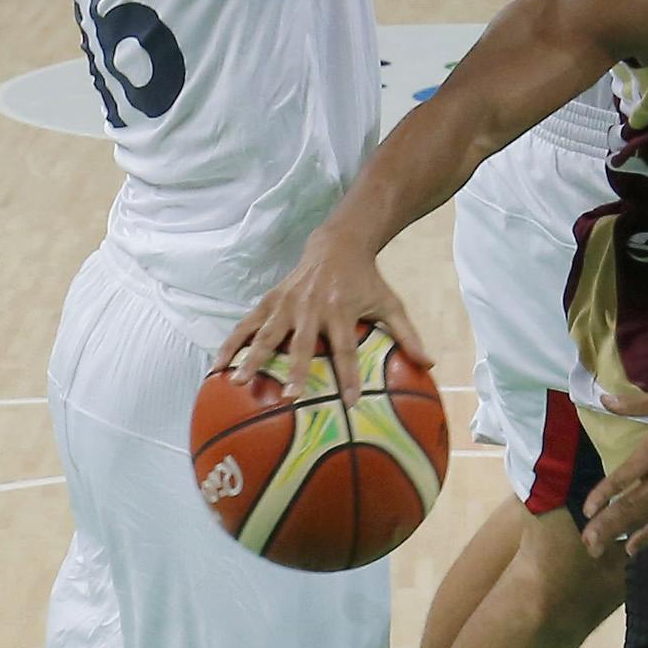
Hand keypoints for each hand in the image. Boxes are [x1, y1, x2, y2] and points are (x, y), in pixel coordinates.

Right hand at [213, 235, 425, 407]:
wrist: (336, 244)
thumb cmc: (366, 280)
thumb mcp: (390, 303)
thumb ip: (407, 334)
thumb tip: (429, 364)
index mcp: (340, 311)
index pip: (346, 351)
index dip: (350, 377)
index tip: (351, 404)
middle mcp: (311, 307)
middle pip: (300, 344)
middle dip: (294, 370)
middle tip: (289, 396)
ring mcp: (286, 303)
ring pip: (266, 334)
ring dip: (251, 358)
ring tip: (238, 382)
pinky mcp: (270, 300)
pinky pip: (247, 324)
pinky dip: (231, 343)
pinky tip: (218, 365)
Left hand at [580, 383, 647, 558]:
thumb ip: (634, 404)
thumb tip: (604, 399)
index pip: (624, 477)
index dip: (603, 495)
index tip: (587, 510)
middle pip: (631, 505)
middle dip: (607, 525)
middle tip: (587, 542)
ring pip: (647, 517)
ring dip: (622, 533)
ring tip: (600, 549)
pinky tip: (633, 547)